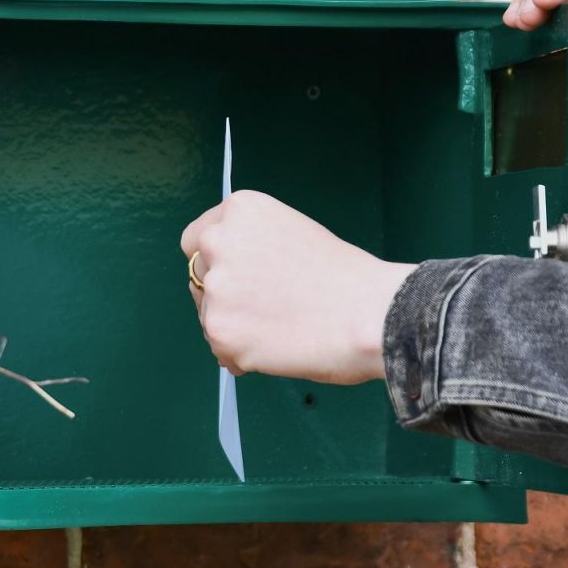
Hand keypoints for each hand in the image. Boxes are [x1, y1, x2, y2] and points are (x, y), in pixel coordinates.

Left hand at [180, 190, 414, 383]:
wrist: (370, 313)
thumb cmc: (346, 276)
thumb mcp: (292, 231)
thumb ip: (254, 244)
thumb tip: (234, 272)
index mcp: (239, 211)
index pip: (197, 238)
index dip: (216, 262)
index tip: (235, 278)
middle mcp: (218, 242)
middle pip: (198, 277)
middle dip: (223, 294)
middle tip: (263, 308)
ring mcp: (216, 288)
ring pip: (210, 316)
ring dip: (235, 326)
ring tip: (282, 329)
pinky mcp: (220, 331)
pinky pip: (222, 350)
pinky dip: (243, 356)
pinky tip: (279, 349)